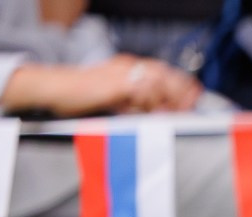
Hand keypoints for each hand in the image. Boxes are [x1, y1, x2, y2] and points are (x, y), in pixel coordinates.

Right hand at [3, 56, 201, 115]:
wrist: (56, 88)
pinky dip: (153, 104)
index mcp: (127, 66)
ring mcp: (122, 73)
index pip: (161, 71)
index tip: (195, 94)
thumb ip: (138, 104)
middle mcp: (127, 66)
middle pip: (164, 75)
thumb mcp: (116, 99)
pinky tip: (157, 114)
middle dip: (181, 91)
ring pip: (156, 83)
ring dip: (169, 100)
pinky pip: (142, 92)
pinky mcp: (116, 84)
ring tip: (178, 113)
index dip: (180, 83)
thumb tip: (161, 114)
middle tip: (193, 104)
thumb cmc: (82, 96)